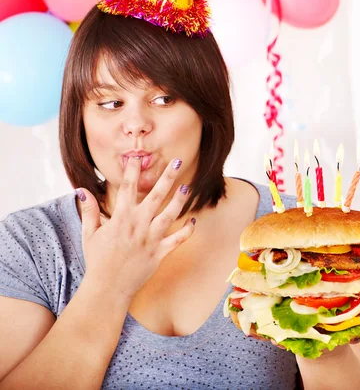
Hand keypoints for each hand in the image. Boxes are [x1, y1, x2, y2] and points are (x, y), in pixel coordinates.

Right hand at [77, 157, 194, 301]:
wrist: (107, 288)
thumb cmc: (97, 260)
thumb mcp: (89, 234)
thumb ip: (89, 211)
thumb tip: (81, 190)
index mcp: (121, 218)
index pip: (128, 188)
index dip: (133, 171)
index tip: (138, 157)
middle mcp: (138, 225)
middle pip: (156, 196)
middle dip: (168, 177)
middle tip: (177, 162)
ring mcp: (151, 239)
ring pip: (170, 215)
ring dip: (180, 200)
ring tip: (186, 187)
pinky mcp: (160, 252)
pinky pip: (178, 240)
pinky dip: (187, 231)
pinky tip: (193, 221)